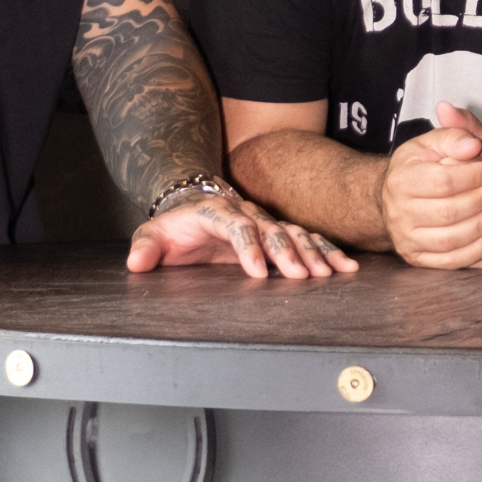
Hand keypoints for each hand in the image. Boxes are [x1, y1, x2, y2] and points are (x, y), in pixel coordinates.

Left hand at [127, 191, 355, 278]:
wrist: (194, 206)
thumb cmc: (175, 227)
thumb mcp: (153, 234)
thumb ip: (146, 247)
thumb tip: (136, 261)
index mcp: (217, 214)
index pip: (236, 227)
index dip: (248, 248)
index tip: (257, 271)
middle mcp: (246, 215)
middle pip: (272, 230)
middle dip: (288, 253)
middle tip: (303, 276)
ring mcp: (265, 223)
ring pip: (294, 234)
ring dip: (313, 253)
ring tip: (332, 272)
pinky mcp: (278, 234)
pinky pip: (306, 240)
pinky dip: (326, 252)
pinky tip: (345, 267)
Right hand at [379, 101, 481, 267]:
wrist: (401, 196)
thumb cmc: (423, 165)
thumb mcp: (434, 142)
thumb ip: (454, 135)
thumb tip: (472, 145)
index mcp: (400, 180)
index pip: (443, 181)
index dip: (473, 176)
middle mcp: (397, 212)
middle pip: (448, 212)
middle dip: (481, 201)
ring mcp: (405, 238)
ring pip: (449, 239)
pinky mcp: (415, 257)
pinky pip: (448, 261)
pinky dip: (473, 252)